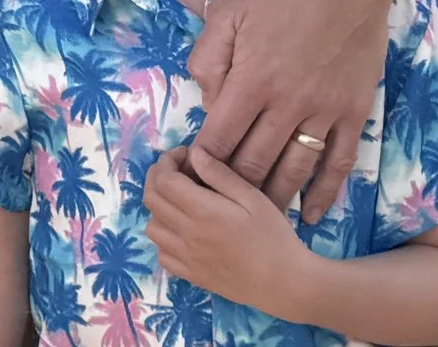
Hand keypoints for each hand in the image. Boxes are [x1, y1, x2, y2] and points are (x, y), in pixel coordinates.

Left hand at [143, 146, 309, 312]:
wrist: (286, 282)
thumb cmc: (274, 237)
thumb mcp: (253, 198)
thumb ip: (220, 174)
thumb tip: (194, 154)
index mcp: (202, 212)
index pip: (163, 180)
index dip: (167, 161)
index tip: (184, 156)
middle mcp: (187, 235)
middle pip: (151, 200)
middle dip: (157, 178)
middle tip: (176, 172)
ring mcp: (187, 258)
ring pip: (152, 227)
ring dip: (158, 208)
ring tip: (179, 202)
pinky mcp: (192, 276)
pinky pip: (162, 255)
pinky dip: (164, 239)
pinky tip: (182, 233)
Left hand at [187, 0, 394, 220]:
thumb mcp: (226, 12)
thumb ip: (208, 58)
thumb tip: (208, 101)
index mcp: (250, 80)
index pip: (219, 138)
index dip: (202, 165)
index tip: (191, 181)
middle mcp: (287, 103)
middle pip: (256, 162)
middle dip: (233, 192)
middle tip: (218, 213)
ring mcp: (324, 110)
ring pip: (295, 169)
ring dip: (275, 199)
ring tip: (258, 223)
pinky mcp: (353, 111)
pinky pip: (339, 162)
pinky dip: (325, 192)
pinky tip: (311, 214)